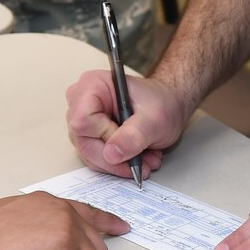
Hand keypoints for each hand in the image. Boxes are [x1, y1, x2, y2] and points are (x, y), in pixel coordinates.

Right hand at [65, 69, 182, 178]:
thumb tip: (111, 154)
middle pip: (84, 142)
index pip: (83, 122)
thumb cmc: (161, 102)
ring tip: (144, 160)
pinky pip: (95, 158)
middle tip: (141, 163)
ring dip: (119, 164)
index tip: (131, 144)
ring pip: (90, 154)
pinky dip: (117, 163)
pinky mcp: (89, 135)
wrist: (168, 106)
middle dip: (115, 159)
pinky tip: (136, 158)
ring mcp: (83, 119)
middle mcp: (81, 101)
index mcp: (93, 85)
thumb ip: (134, 136)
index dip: (106, 138)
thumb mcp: (155, 119)